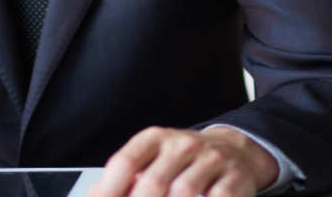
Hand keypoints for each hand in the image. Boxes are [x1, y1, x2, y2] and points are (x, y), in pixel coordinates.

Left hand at [89, 126, 277, 196]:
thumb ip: (127, 177)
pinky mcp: (235, 178)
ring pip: (184, 192)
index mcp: (155, 139)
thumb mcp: (154, 159)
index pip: (125, 162)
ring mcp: (210, 160)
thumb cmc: (184, 160)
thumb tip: (96, 194)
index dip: (109, 190)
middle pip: (152, 182)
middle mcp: (182, 144)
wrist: (235, 151)